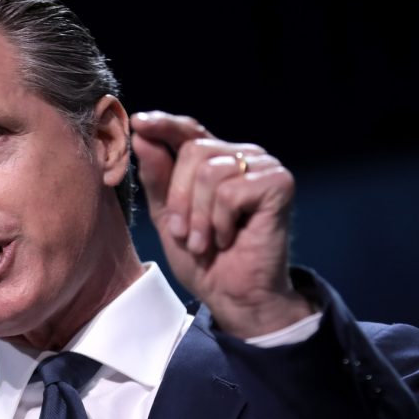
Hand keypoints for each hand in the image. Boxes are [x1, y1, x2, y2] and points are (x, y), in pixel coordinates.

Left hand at [131, 111, 312, 337]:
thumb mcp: (167, 216)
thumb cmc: (204, 258)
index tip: (139, 123)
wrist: (234, 295)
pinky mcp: (279, 184)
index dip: (164, 125)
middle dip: (179, 198)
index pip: (188, 131)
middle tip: (184, 234)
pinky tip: (228, 239)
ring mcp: (264, 167)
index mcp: (215, 160)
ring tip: (205, 243)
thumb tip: (141, 135)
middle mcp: (242, 156)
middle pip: (193, 151)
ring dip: (199, 216)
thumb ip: (157, 178)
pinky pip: (231, 191)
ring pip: (210, 172)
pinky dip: (221, 222)